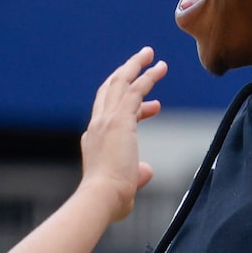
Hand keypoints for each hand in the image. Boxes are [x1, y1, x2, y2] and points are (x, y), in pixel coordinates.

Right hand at [79, 49, 166, 219]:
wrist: (101, 197)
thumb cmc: (110, 199)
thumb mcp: (126, 184)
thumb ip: (137, 175)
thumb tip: (145, 172)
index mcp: (93, 139)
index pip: (110, 113)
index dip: (132, 106)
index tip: (154, 107)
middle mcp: (96, 125)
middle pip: (109, 89)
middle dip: (126, 72)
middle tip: (142, 58)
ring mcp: (106, 120)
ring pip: (120, 83)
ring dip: (136, 65)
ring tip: (150, 53)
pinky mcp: (119, 119)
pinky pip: (134, 90)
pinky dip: (147, 76)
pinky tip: (158, 67)